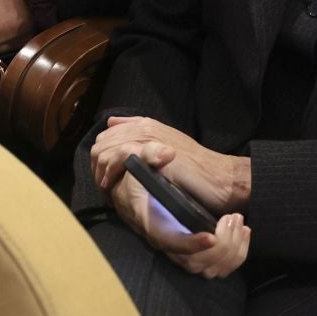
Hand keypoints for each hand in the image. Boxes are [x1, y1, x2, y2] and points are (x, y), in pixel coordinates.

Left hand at [90, 116, 250, 214]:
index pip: (106, 137)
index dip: (102, 160)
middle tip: (106, 189)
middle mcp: (143, 127)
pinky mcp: (150, 152)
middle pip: (101, 144)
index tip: (106, 180)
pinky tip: (115, 189)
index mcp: (145, 125)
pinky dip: (112, 175)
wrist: (218, 178)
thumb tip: (112, 123)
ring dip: (102, 174)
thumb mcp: (166, 146)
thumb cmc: (196, 168)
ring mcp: (147, 138)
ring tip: (109, 193)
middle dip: (98, 168)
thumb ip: (140, 133)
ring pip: (106, 151)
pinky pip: (119, 158)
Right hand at [103, 141, 250, 277]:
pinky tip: (243, 233)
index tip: (212, 236)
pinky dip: (234, 255)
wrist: (128, 189)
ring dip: (230, 251)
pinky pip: (214, 265)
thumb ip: (149, 153)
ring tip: (241, 224)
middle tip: (233, 217)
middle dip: (221, 246)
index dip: (190, 244)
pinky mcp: (190, 249)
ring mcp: (177, 248)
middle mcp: (163, 241)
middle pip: (194, 262)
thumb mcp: (134, 157)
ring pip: (207, 268)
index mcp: (150, 221)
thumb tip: (168, 153)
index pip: (169, 242)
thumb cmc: (134, 174)